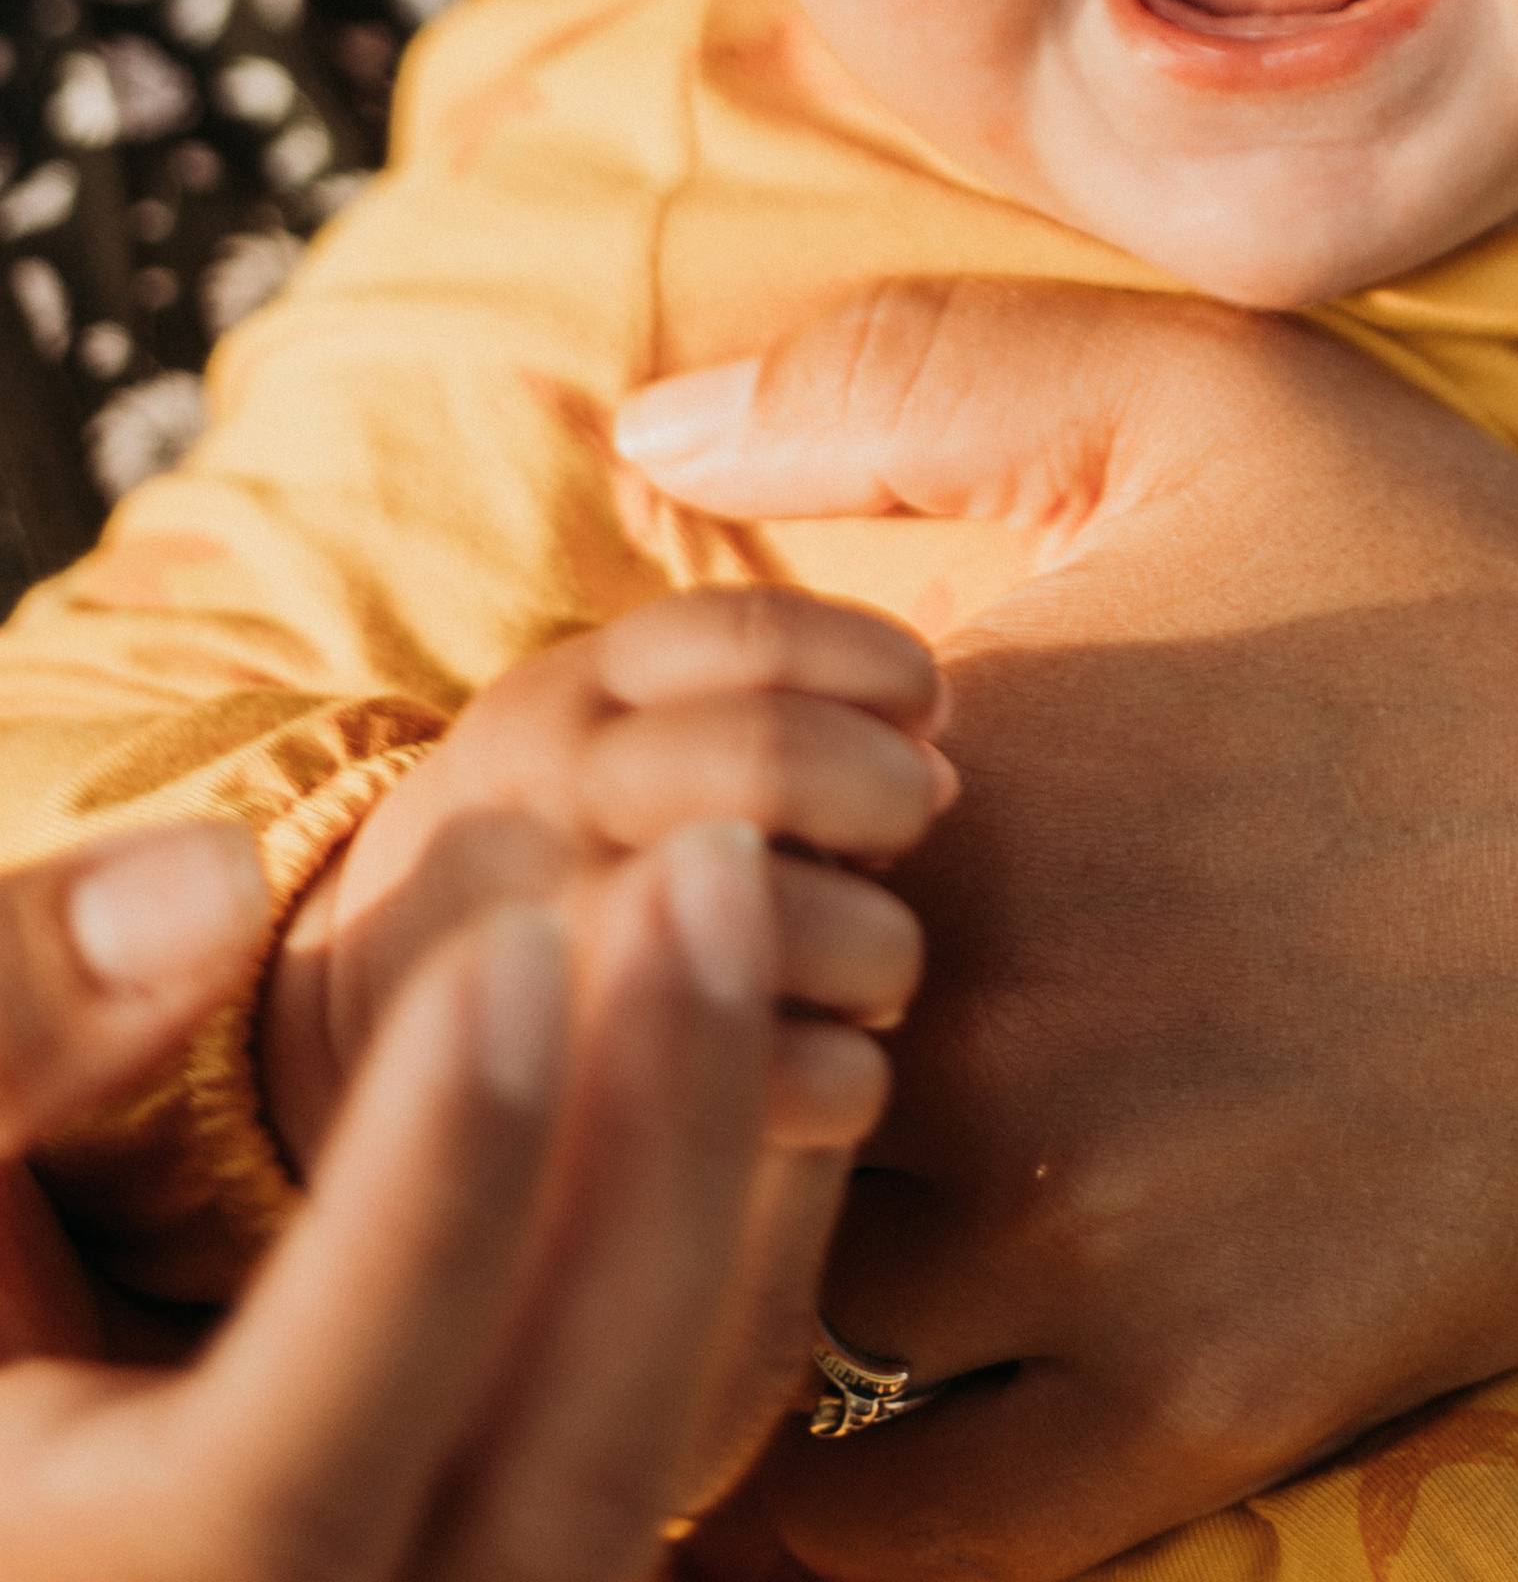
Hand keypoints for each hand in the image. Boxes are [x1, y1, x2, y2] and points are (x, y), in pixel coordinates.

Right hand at [0, 815, 859, 1576]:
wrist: (10, 1488)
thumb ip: (0, 1027)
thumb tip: (212, 879)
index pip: (292, 1468)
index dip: (422, 1212)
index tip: (517, 941)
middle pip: (543, 1489)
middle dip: (645, 1164)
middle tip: (711, 870)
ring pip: (629, 1481)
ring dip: (706, 1193)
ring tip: (737, 913)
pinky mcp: (507, 1581)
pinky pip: (647, 1454)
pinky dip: (713, 1253)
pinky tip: (750, 1028)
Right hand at [265, 589, 951, 1168]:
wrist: (374, 1015)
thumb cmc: (565, 842)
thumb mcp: (606, 716)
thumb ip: (754, 698)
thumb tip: (936, 750)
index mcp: (572, 694)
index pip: (752, 633)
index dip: (877, 663)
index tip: (926, 709)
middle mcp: (550, 803)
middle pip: (773, 757)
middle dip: (883, 791)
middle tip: (900, 834)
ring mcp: (557, 945)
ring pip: (785, 919)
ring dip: (877, 942)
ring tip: (866, 964)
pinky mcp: (591, 1093)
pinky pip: (790, 1078)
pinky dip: (851, 1073)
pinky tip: (835, 1064)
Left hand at [621, 278, 1517, 1581]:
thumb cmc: (1481, 602)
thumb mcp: (1210, 400)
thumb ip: (909, 380)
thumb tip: (644, 424)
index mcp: (946, 774)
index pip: (639, 869)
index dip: (628, 881)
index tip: (663, 882)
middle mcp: (981, 1013)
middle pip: (687, 1093)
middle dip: (672, 1080)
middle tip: (692, 1067)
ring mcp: (1088, 1229)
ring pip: (770, 1309)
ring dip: (739, 1277)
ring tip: (744, 1236)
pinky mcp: (1202, 1397)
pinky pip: (910, 1529)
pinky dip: (829, 1511)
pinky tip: (816, 1446)